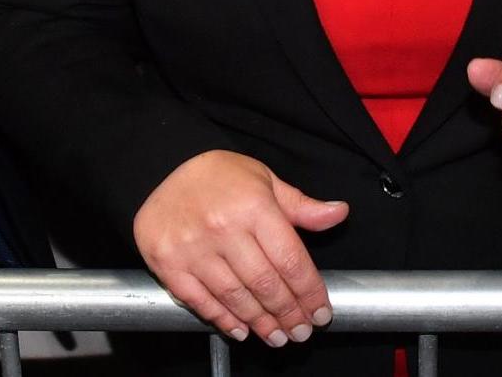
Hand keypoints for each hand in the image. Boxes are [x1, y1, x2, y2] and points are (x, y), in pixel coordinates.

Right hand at [134, 150, 346, 346]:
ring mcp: (192, 248)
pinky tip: (241, 329)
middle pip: (265, 283)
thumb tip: (339, 213)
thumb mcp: (265, 179)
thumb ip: (301, 206)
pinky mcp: (168, 262)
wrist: (162, 167)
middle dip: (288, 313)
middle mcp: (223, 228)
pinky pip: (200, 300)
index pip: (290, 259)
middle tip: (301, 331)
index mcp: (253, 206)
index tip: (321, 311)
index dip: (309, 291)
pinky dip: (222, 319)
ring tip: (276, 336)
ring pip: (235, 297)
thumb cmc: (219, 175)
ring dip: (260, 322)